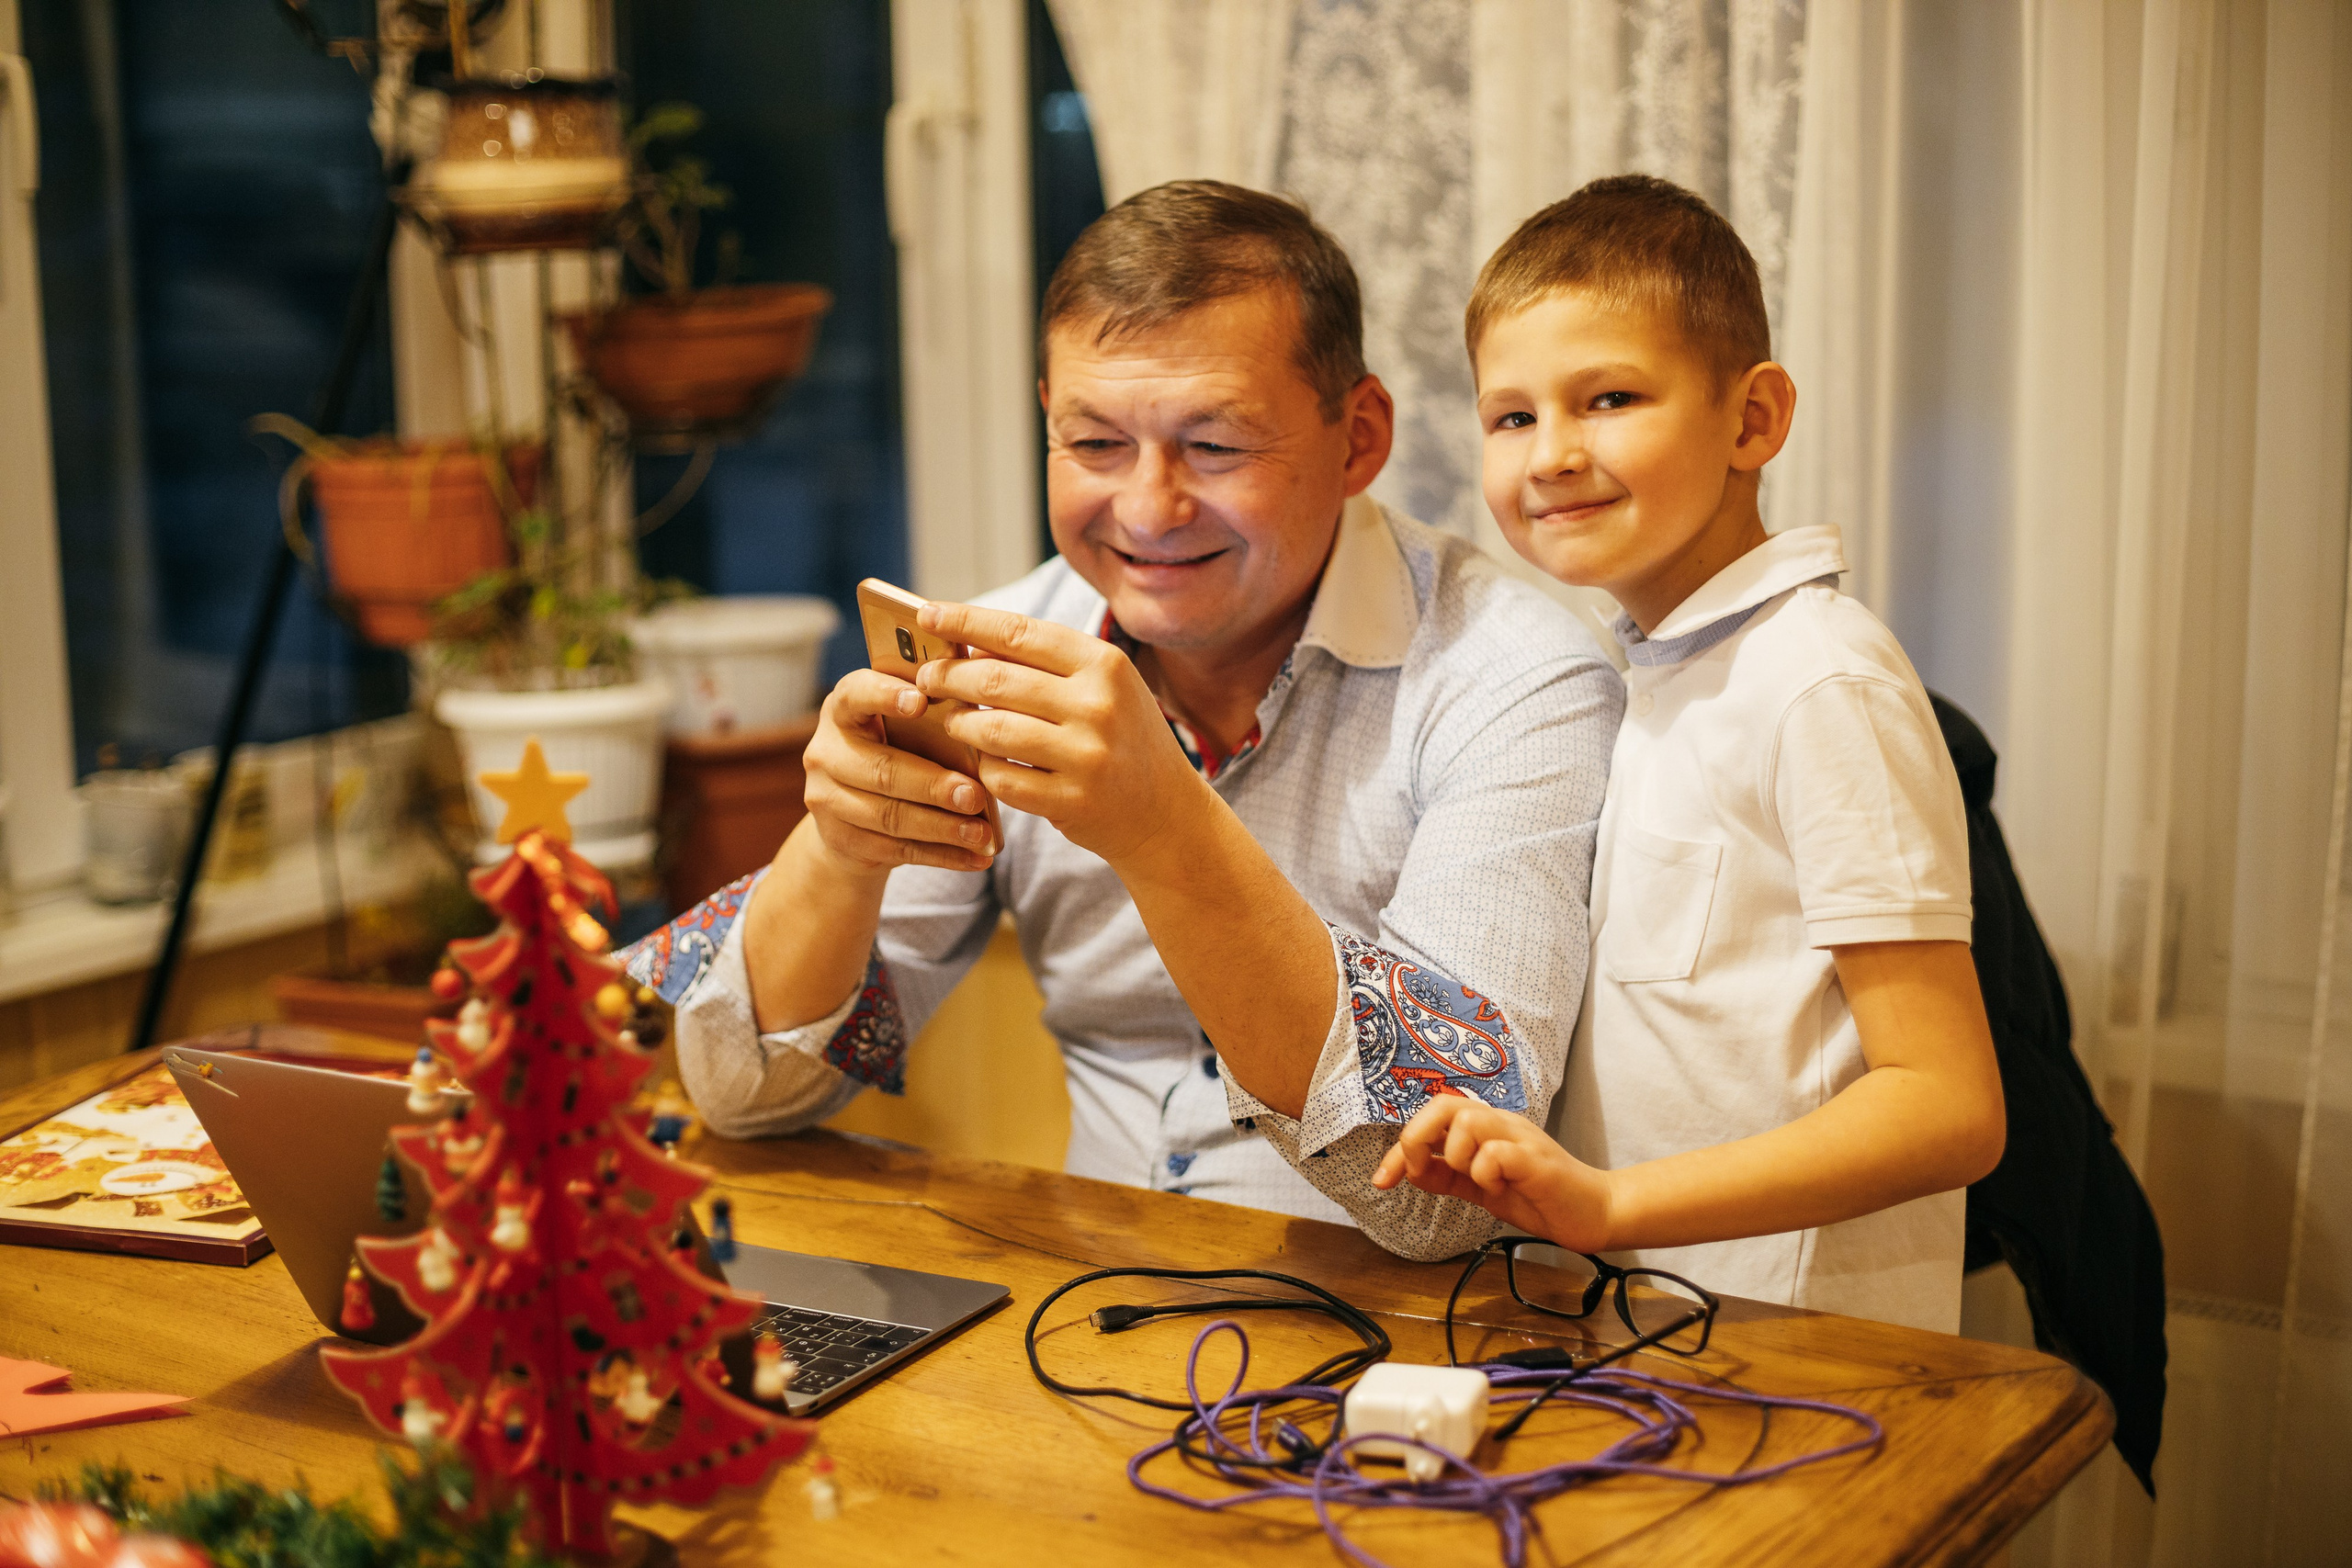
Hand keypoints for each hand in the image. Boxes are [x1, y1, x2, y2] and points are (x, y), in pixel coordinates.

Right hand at [800, 668, 997, 878]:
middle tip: (975, 795)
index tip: (921, 701)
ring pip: (890, 816)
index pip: (856, 695)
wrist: (850, 814)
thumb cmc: (894, 752)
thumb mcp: (902, 727)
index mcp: (843, 709)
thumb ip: (931, 715)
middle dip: (933, 785)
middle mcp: (826, 751)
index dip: (885, 696)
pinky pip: (896, 849)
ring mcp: (827, 798)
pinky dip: (941, 855)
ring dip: (942, 827)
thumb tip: (983, 715)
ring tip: (982, 833)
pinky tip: (975, 858)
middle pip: (882, 770)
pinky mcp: (840, 838)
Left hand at [913, 601, 1208, 867]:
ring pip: (990, 729)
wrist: (1167, 813)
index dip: (965, 621)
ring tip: (954, 720)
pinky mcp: (1071, 801)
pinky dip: (982, 767)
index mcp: (1105, 664)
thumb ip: (1046, 664)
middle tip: (927, 679)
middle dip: (949, 676)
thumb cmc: (1123, 739)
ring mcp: (1086, 756)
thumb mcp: (1103, 687)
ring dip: (959, 723)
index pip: (1019, 632)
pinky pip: (1000, 777)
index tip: (926, 613)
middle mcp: (1098, 705)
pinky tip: (984, 762)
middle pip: (995, 680)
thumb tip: (970, 643)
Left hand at [1371, 1097, 1614, 1251]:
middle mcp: (1501, 1124)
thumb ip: (1450, 1177)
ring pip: (1467, 1121)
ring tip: (1476, 1182)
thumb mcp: (1482, 1188)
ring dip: (1457, 1157)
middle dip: (1417, 1139)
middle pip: (1444, 1104)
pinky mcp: (1536, 1160)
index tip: (1382, 1180)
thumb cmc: (1540, 1197)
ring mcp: (1520, 1138)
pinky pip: (1496, 1153)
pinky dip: (1486, 1173)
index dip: (1399, 1149)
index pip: (1432, 1117)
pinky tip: (1499, 1188)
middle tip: (1421, 1172)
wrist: (1594, 1213)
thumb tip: (1412, 1171)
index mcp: (1485, 1127)